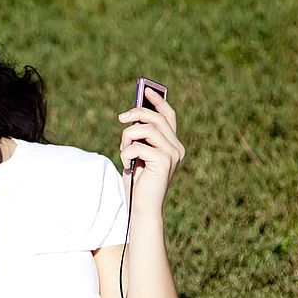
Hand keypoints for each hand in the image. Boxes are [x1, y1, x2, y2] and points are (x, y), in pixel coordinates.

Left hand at [118, 87, 184, 216]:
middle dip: (136, 114)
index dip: (158, 101)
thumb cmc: (138, 183)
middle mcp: (176, 148)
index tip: (146, 90)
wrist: (142, 207)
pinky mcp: (164, 161)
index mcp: (172, 145)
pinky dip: (127, 152)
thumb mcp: (137, 155)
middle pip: (157, 118)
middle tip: (121, 118)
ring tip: (123, 151)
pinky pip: (139, 146)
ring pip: (147, 129)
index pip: (168, 116)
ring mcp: (172, 154)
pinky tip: (127, 164)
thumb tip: (130, 116)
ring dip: (128, 137)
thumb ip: (139, 137)